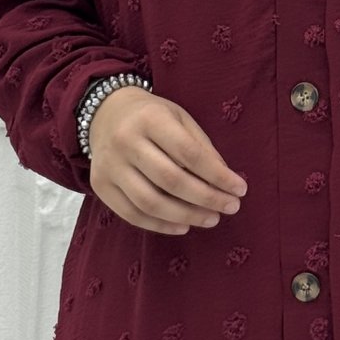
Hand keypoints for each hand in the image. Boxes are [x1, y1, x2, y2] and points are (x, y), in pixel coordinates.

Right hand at [88, 88, 246, 234]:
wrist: (105, 113)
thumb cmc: (152, 117)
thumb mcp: (180, 118)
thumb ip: (201, 147)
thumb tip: (225, 181)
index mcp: (150, 119)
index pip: (189, 153)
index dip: (217, 175)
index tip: (240, 189)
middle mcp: (126, 141)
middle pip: (170, 180)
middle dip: (206, 198)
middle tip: (230, 208)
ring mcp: (109, 166)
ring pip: (150, 202)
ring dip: (186, 216)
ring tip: (211, 219)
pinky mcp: (100, 185)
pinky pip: (132, 214)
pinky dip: (160, 226)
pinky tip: (183, 226)